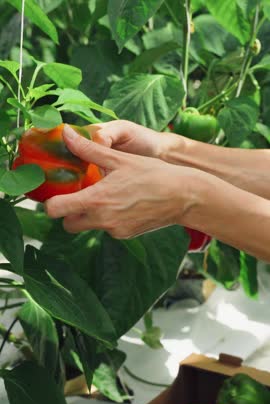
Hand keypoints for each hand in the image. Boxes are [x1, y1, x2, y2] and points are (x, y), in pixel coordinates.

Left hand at [45, 124, 194, 237]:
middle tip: (79, 196)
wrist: (183, 196)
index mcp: (96, 199)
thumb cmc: (152, 174)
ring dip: (90, 214)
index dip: (50, 204)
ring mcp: (114, 230)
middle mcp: (102, 219)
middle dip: (68, 213)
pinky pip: (108, 228)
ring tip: (107, 195)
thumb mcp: (119, 158)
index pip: (56, 210)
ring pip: (89, 226)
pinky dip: (109, 218)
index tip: (55, 195)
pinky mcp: (126, 235)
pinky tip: (124, 203)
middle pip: (69, 224)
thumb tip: (66, 133)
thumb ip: (88, 150)